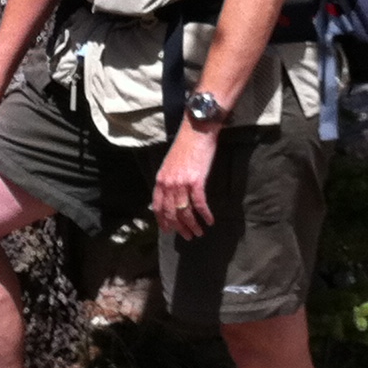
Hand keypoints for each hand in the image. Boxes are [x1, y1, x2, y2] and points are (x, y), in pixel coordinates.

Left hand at [152, 122, 219, 238]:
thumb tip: (172, 194)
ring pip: (185, 212)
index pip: (158, 206)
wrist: (197, 130)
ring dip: (192, 225)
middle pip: (171, 213)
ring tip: (199, 233)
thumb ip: (169, 179)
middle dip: (179, 228)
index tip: (169, 230)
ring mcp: (182, 183)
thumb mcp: (170, 163)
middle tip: (187, 236)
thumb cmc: (186, 145)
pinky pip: (199, 204)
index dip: (163, 221)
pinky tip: (209, 221)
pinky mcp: (196, 182)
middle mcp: (168, 184)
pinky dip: (205, 215)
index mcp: (161, 179)